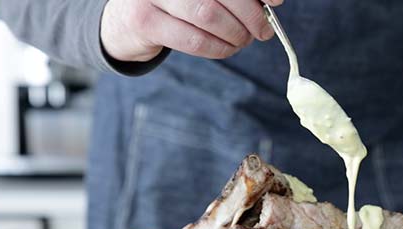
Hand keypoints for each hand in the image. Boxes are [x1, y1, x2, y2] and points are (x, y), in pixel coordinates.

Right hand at [100, 0, 282, 61]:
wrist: (128, 20)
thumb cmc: (177, 4)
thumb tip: (273, 1)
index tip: (275, 2)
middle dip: (251, 16)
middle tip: (263, 31)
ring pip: (208, 16)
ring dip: (235, 34)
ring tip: (243, 41)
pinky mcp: (145, 21)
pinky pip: (194, 40)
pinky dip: (219, 49)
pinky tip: (227, 49)